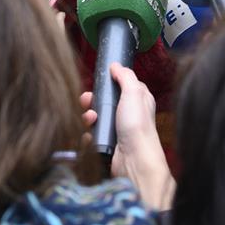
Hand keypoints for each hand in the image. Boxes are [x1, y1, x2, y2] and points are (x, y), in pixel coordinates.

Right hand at [79, 64, 173, 209]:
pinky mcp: (107, 145)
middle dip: (91, 101)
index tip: (97, 83)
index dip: (107, 84)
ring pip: (95, 118)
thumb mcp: (134, 93)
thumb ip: (125, 76)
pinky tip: (90, 136)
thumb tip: (115, 65)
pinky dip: (88, 135)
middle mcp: (127, 114)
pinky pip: (91, 136)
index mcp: (137, 100)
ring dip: (88, 117)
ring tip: (90, 120)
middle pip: (103, 102)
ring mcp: (117, 130)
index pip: (119, 86)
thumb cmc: (138, 126)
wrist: (134, 160)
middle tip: (86, 101)